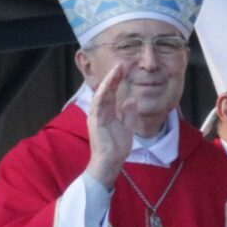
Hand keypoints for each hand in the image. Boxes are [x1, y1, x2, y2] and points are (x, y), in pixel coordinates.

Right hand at [85, 63, 135, 186]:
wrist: (111, 162)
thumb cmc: (116, 147)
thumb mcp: (127, 127)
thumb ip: (128, 113)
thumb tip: (131, 99)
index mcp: (107, 112)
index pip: (112, 92)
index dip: (117, 80)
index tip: (125, 68)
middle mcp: (100, 111)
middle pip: (106, 90)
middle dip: (113, 76)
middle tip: (121, 64)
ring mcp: (96, 116)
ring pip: (101, 94)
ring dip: (108, 82)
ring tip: (116, 70)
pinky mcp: (95, 122)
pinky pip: (98, 105)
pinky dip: (102, 94)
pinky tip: (108, 85)